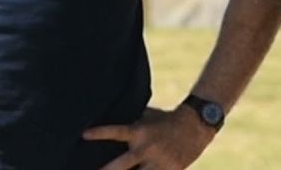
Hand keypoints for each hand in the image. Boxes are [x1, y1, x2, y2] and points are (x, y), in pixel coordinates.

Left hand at [84, 106, 214, 169]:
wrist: (196, 125)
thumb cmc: (166, 120)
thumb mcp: (148, 117)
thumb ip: (131, 122)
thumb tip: (110, 115)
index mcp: (140, 132)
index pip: (116, 132)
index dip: (100, 133)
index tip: (84, 135)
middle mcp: (147, 148)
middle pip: (123, 164)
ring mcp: (159, 162)